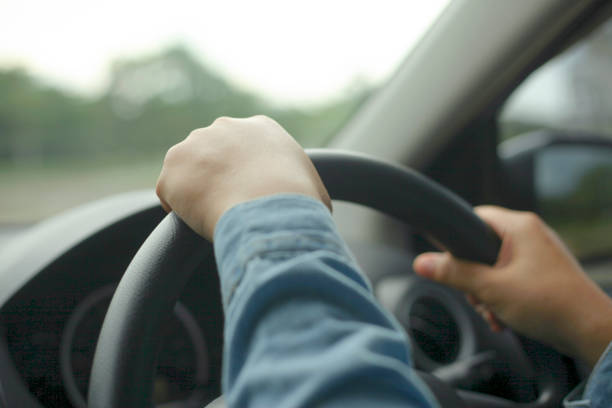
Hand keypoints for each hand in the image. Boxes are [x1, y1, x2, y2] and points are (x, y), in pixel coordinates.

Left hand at [156, 116, 330, 240]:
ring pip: (189, 170)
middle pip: (213, 152)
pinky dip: (180, 211)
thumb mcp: (314, 188)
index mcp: (260, 128)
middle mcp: (224, 127)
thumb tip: (313, 210)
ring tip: (214, 216)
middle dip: (217, 176)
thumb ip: (305, 190)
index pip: (243, 147)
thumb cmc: (299, 202)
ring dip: (197, 190)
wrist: (270, 207)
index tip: (248, 192)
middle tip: (229, 205)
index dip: (244, 172)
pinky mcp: (172, 171)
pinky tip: (198, 222)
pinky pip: (171, 194)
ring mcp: (194, 146)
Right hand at [413, 206, 611, 367]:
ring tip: (494, 311)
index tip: (446, 257)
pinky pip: (510, 277)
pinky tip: (504, 316)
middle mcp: (530, 234)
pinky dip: (502, 296)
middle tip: (477, 295)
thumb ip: (454, 273)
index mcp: (519, 227)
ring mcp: (538, 253)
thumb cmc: (552, 305)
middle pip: (481, 246)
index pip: (474, 216)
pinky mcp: (542, 272)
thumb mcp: (491, 289)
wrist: (592, 331)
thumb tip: (422, 262)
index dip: (456, 238)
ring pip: (494, 265)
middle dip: (473, 277)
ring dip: (486, 291)